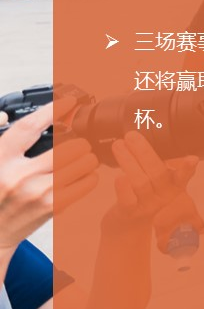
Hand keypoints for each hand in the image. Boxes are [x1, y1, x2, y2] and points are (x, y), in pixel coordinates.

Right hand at [0, 104, 99, 253]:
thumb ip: (1, 138)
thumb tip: (3, 116)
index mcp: (1, 159)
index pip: (28, 128)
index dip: (52, 111)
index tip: (68, 103)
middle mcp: (18, 175)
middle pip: (68, 147)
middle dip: (79, 143)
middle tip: (79, 144)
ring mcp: (38, 191)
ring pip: (83, 163)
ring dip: (88, 159)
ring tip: (83, 160)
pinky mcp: (53, 206)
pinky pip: (86, 183)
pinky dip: (90, 176)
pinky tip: (82, 176)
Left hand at [102, 133, 200, 237]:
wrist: (128, 223)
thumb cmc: (143, 193)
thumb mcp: (157, 180)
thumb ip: (160, 162)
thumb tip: (155, 132)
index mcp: (173, 186)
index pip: (183, 176)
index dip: (187, 168)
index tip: (192, 159)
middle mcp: (163, 196)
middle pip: (157, 174)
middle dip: (144, 152)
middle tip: (131, 136)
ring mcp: (147, 205)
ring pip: (141, 183)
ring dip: (128, 162)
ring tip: (118, 146)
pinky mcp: (130, 213)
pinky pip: (128, 201)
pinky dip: (123, 188)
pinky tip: (118, 176)